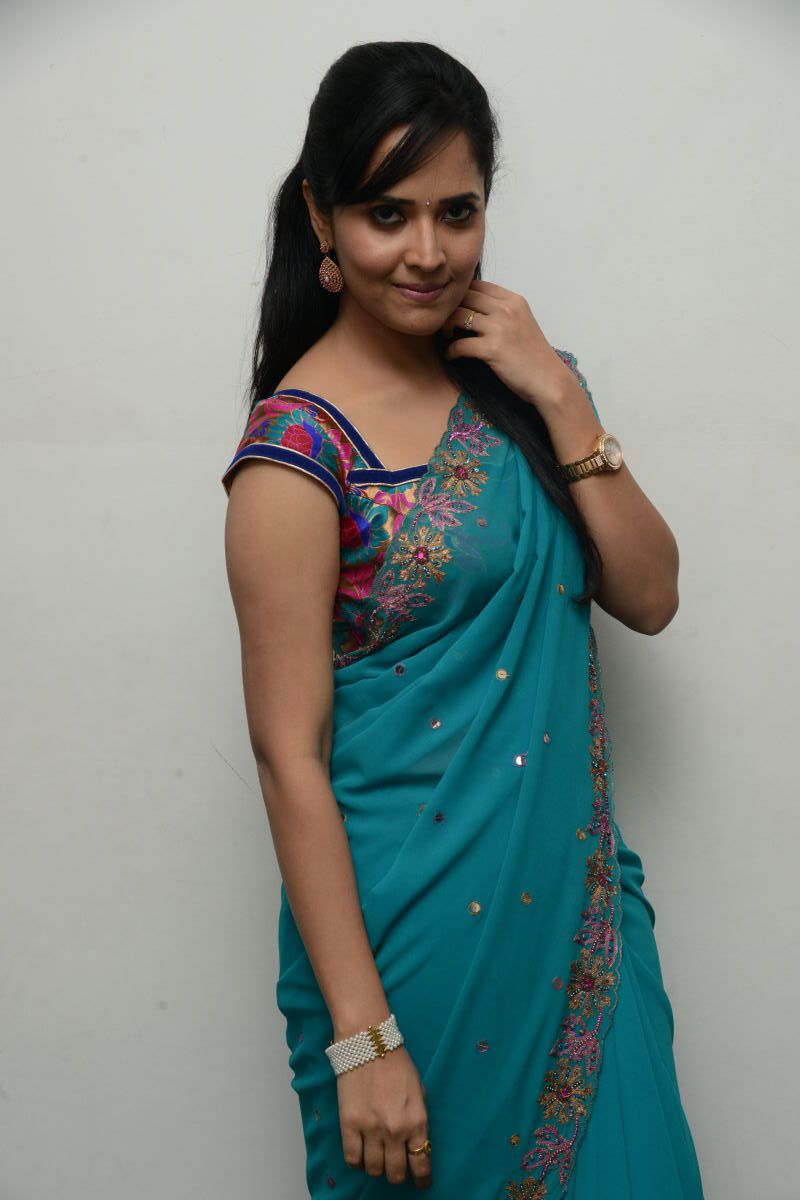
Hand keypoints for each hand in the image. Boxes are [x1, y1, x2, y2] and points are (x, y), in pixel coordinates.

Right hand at [337, 1044, 432, 1189]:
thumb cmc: (397, 1062)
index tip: (421, 1183)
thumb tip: (415, 1141)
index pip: (421, 1163)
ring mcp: (371, 1130)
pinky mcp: (349, 1125)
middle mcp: (395, 1131)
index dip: (422, 1179)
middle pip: (396, 1173)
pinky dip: (357, 1164)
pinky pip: (352, 1159)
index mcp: (417, 1121)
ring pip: (374, 1170)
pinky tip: (361, 1157)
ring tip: (378, 1160)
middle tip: (396, 1170)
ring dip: (377, 1170)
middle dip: (398, 1176)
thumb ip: (417, 1118)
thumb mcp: (418, 1091)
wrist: (368, 1042)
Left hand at [441, 279, 579, 412]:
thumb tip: (474, 308)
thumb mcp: (522, 322)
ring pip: (458, 316)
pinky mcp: (492, 349)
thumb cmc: (534, 356)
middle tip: (445, 323)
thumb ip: (502, 311)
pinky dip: (450, 351)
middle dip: (450, 308)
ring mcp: (499, 328)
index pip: (478, 285)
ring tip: (447, 337)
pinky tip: (451, 356)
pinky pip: (459, 344)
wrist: (549, 380)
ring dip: (446, 327)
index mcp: (514, 300)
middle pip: (465, 296)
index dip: (461, 295)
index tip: (454, 308)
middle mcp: (506, 309)